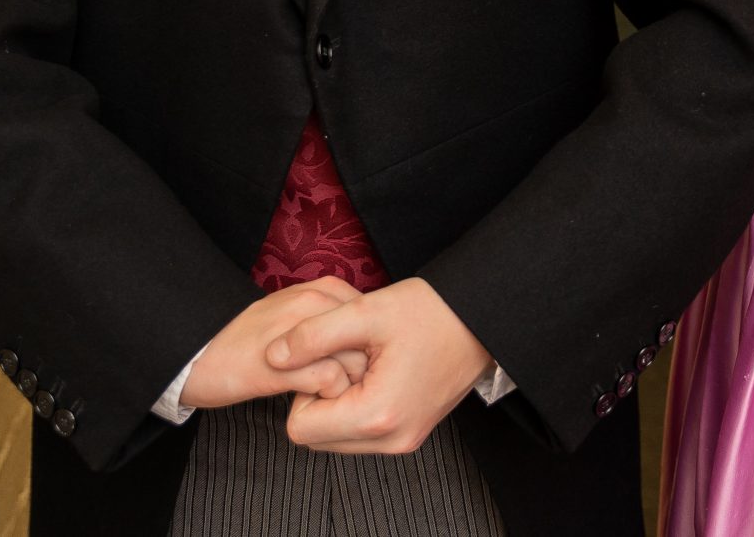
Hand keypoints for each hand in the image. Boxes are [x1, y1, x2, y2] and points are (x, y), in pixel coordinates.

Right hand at [179, 278, 370, 407]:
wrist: (197, 353)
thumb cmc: (249, 340)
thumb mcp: (295, 315)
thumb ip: (332, 320)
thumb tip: (371, 344)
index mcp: (321, 289)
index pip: (375, 322)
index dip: (369, 351)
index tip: (353, 370)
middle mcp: (314, 302)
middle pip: (371, 342)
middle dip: (363, 370)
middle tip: (342, 389)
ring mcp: (299, 331)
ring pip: (355, 362)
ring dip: (347, 387)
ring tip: (323, 396)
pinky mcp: (283, 364)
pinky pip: (331, 382)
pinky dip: (327, 399)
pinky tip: (307, 401)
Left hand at [270, 277, 494, 453]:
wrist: (482, 320)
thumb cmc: (430, 312)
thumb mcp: (365, 312)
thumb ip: (312, 336)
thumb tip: (271, 355)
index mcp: (377, 415)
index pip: (300, 427)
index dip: (303, 387)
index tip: (329, 355)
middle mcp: (391, 440)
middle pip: (316, 437)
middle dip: (319, 397)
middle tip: (347, 356)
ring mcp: (403, 441)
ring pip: (336, 437)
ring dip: (337, 402)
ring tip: (364, 361)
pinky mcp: (409, 434)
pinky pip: (360, 433)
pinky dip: (356, 406)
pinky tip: (376, 371)